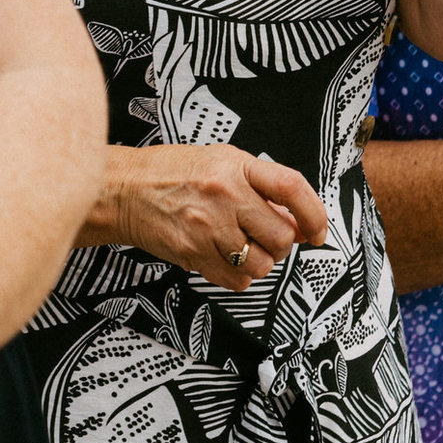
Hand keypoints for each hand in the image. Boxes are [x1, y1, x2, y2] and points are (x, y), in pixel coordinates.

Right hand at [93, 143, 330, 291]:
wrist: (123, 190)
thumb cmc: (172, 172)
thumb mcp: (221, 161)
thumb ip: (259, 186)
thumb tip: (299, 221)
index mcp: (235, 166)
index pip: (291, 188)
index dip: (314, 213)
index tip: (319, 231)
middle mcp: (224, 196)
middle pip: (281, 236)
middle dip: (283, 243)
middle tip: (267, 236)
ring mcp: (207, 228)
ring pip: (261, 264)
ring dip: (260, 261)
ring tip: (242, 245)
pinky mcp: (192, 255)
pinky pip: (237, 282)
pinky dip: (238, 276)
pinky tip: (224, 256)